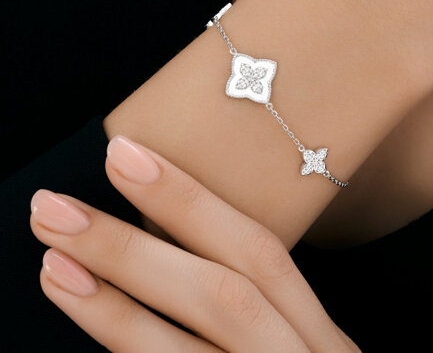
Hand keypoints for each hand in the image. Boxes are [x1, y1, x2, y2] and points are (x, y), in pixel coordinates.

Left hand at [30, 135, 358, 351]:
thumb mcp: (298, 346)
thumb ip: (260, 306)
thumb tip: (172, 232)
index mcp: (320, 337)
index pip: (259, 252)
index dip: (190, 200)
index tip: (127, 157)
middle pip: (220, 295)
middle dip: (132, 248)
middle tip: (56, 207)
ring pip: (179, 352)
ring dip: (107, 304)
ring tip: (55, 257)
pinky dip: (120, 346)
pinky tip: (83, 308)